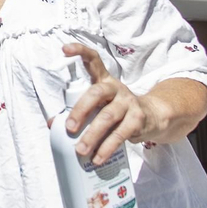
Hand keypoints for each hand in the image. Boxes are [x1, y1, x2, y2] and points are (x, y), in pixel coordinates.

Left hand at [62, 43, 155, 165]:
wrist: (153, 116)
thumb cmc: (117, 110)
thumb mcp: (99, 106)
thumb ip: (79, 111)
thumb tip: (53, 124)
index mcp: (103, 80)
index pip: (93, 60)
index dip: (79, 52)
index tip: (64, 49)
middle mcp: (116, 88)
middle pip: (96, 93)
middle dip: (81, 110)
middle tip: (69, 127)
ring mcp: (128, 102)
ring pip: (108, 117)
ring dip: (92, 135)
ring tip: (80, 150)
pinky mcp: (137, 119)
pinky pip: (120, 134)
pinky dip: (107, 148)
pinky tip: (97, 158)